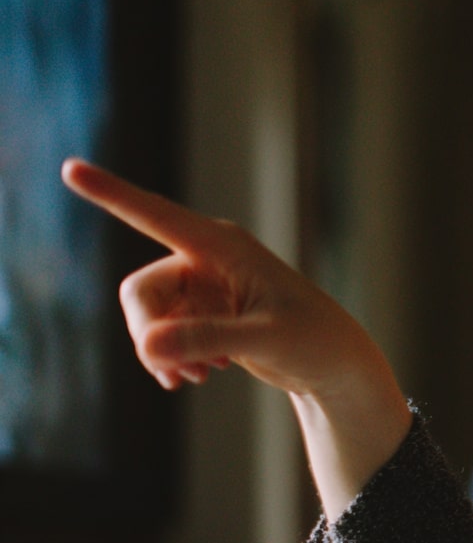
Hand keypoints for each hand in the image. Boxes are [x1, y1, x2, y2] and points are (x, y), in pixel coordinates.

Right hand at [63, 158, 411, 517]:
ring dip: (163, 353)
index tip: (71, 167)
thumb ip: (210, 338)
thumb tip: (150, 346)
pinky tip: (206, 373)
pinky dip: (173, 358)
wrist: (332, 364)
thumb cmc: (313, 341)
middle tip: (176, 374)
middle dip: (149, 335)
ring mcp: (200, 285)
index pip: (157, 216)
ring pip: (147, 317)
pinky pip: (159, 334)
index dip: (112, 193)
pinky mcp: (200, 311)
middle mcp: (205, 257)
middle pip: (139, 291)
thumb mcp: (267, 339)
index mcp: (224, 245)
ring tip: (204, 374)